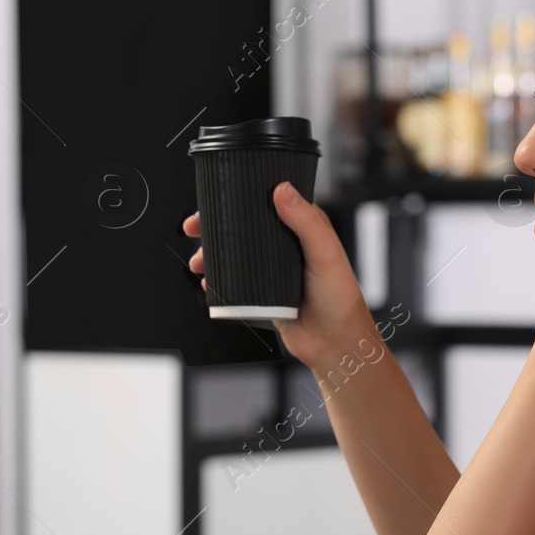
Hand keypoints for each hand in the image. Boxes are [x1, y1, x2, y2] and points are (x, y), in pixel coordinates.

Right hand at [183, 182, 373, 367]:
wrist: (334, 344)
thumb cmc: (340, 298)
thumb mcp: (325, 253)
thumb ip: (306, 221)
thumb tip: (283, 190)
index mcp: (304, 226)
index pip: (268, 201)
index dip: (241, 196)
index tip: (217, 197)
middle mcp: (287, 244)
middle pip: (244, 227)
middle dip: (215, 226)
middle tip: (194, 228)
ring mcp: (273, 268)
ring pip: (235, 254)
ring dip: (212, 255)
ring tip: (198, 261)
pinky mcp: (263, 292)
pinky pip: (235, 281)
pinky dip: (218, 280)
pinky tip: (209, 282)